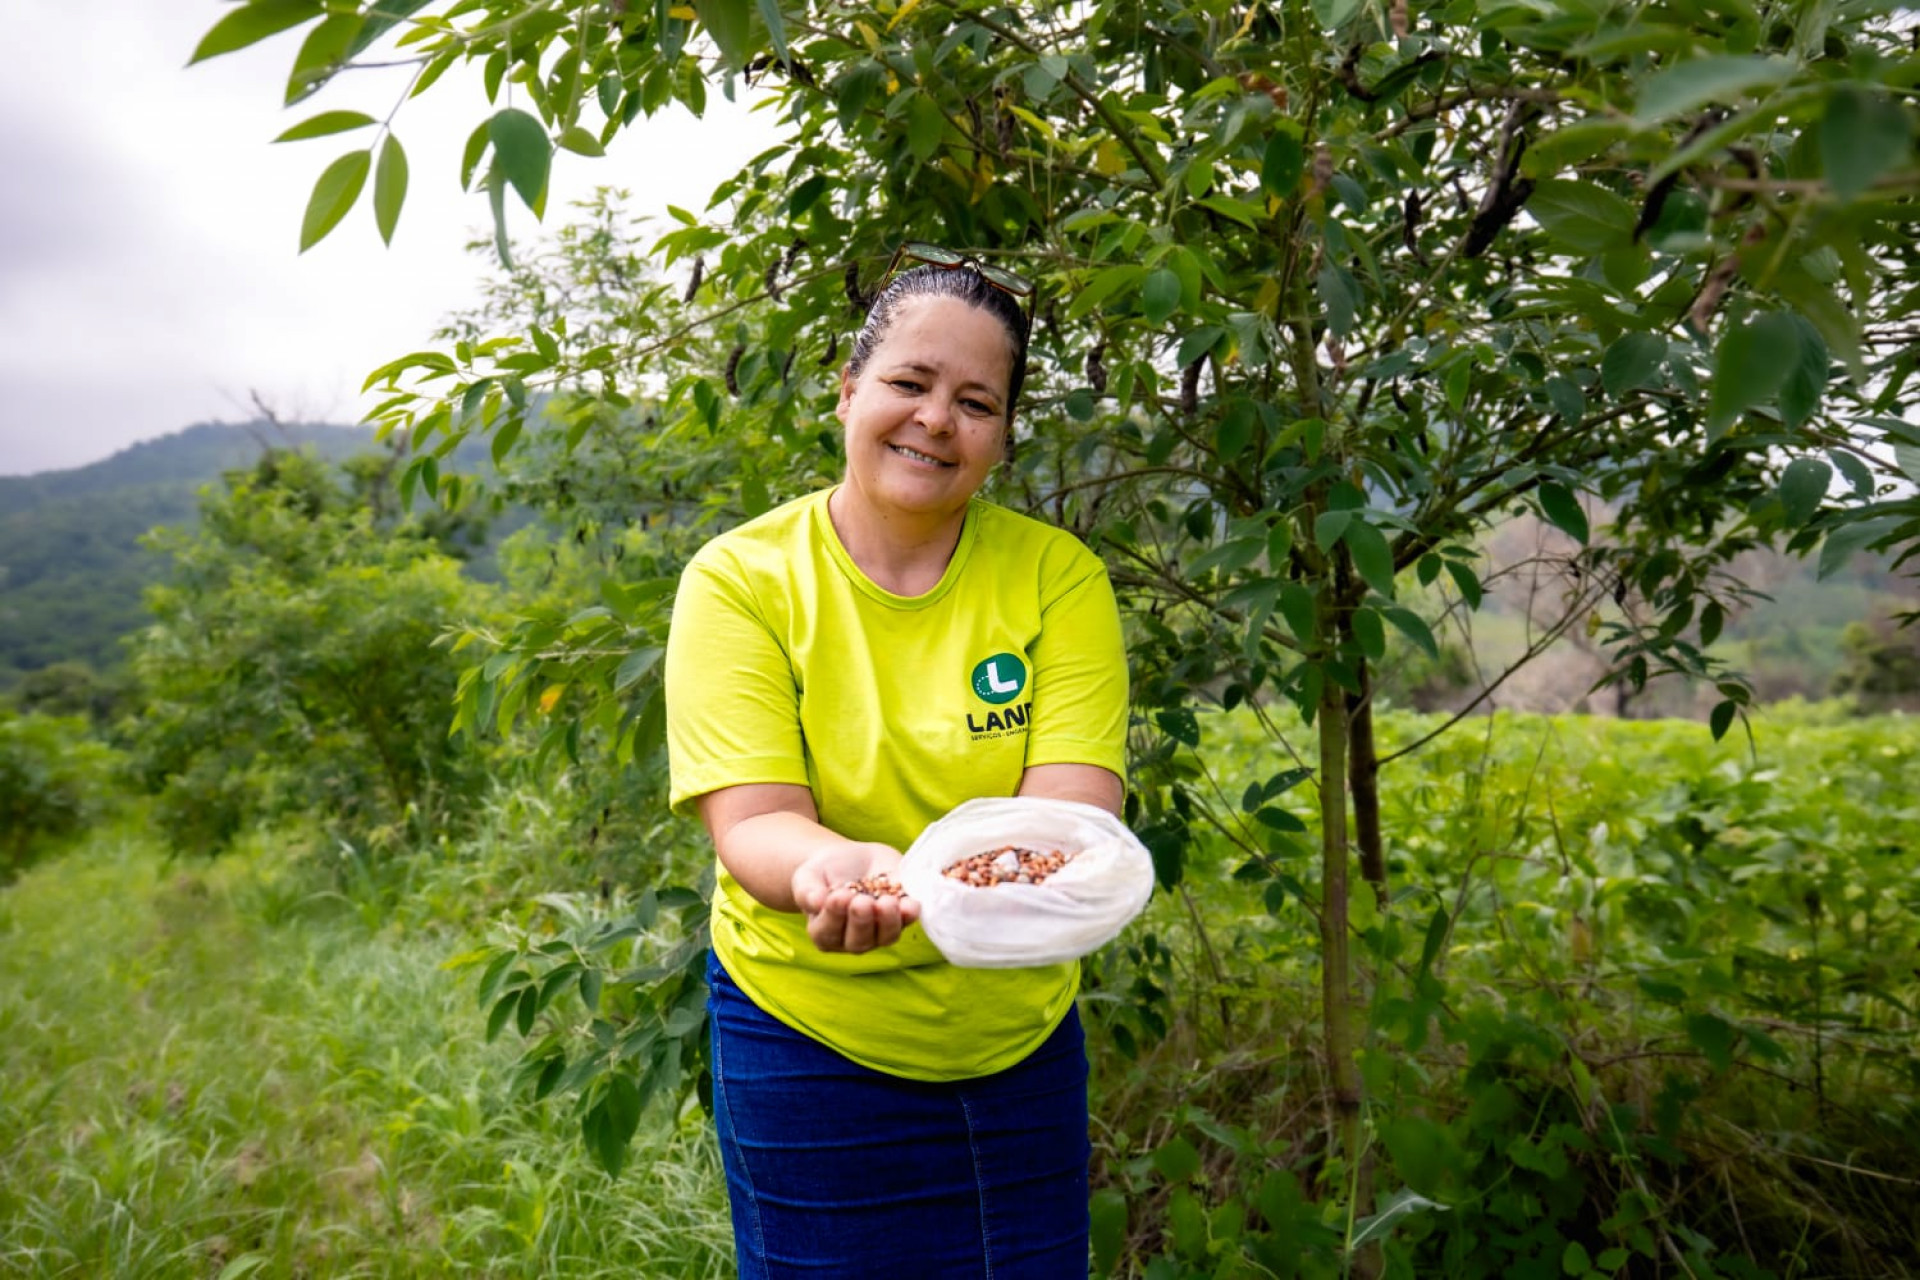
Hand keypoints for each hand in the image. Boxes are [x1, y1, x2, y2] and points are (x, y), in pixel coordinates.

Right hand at [791, 843, 920, 953]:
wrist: (850, 859)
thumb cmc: (824, 872)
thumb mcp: (807, 877)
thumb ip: (807, 891)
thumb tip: (816, 903)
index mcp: (824, 931)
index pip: (828, 932)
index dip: (834, 916)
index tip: (838, 896)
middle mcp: (852, 939)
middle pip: (859, 941)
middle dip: (862, 922)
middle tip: (862, 901)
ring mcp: (879, 931)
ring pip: (886, 936)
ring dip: (888, 922)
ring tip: (886, 902)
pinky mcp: (900, 917)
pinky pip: (907, 921)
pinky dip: (910, 915)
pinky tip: (910, 904)